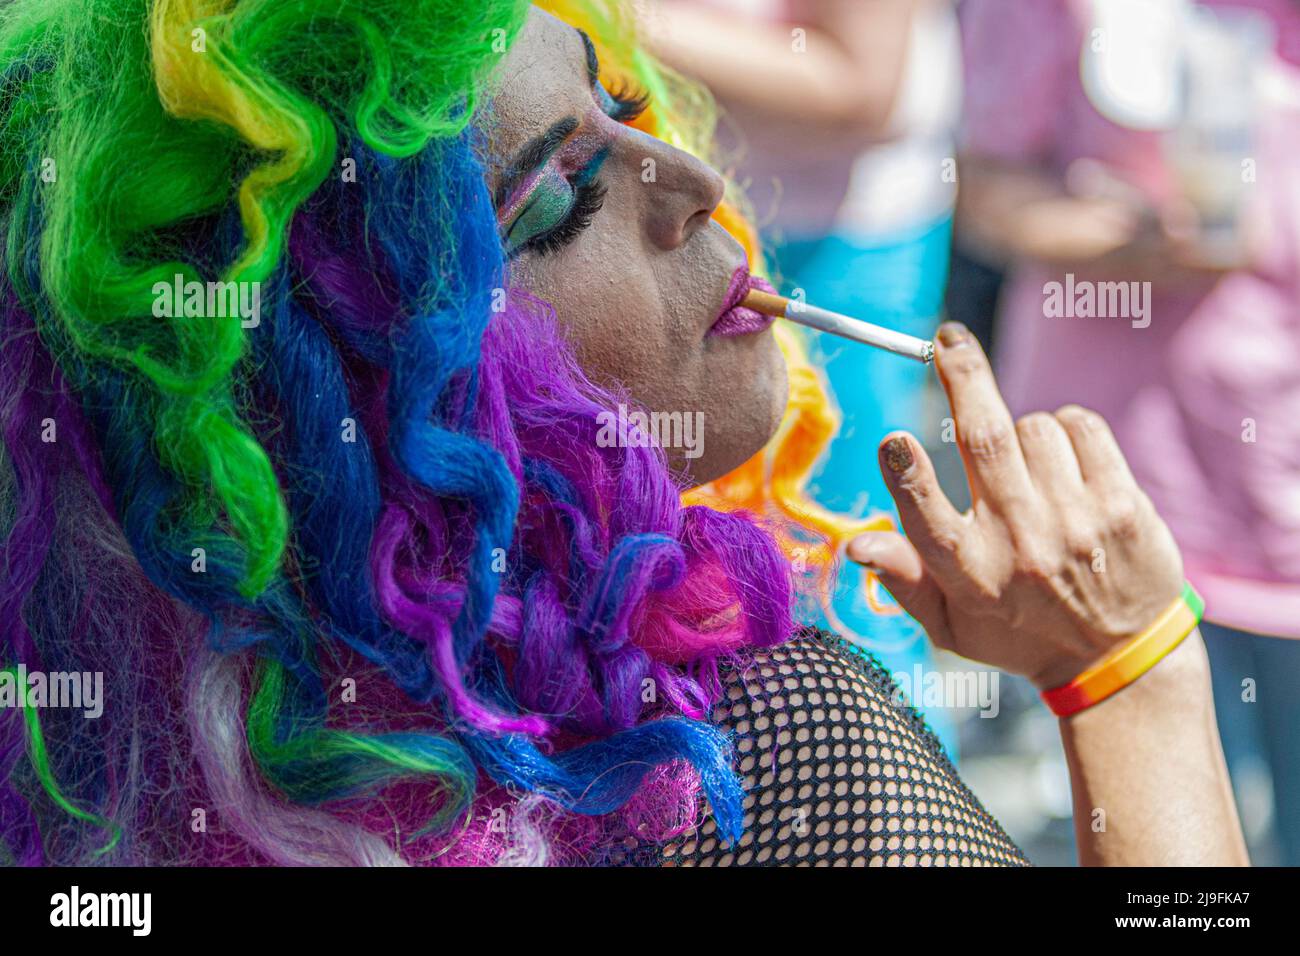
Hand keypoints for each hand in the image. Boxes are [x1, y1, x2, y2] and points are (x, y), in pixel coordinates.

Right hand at [846, 323, 1184, 689]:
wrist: (1119, 657)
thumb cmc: (1016, 632)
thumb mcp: (950, 625)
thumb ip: (902, 580)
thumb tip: (854, 545)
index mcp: (969, 574)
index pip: (926, 514)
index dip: (906, 472)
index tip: (894, 439)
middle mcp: (1022, 544)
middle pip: (984, 438)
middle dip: (962, 376)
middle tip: (947, 339)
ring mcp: (1076, 522)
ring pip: (1033, 426)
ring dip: (1021, 429)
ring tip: (1025, 467)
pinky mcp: (1121, 505)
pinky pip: (1081, 426)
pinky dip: (1064, 426)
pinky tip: (1061, 456)